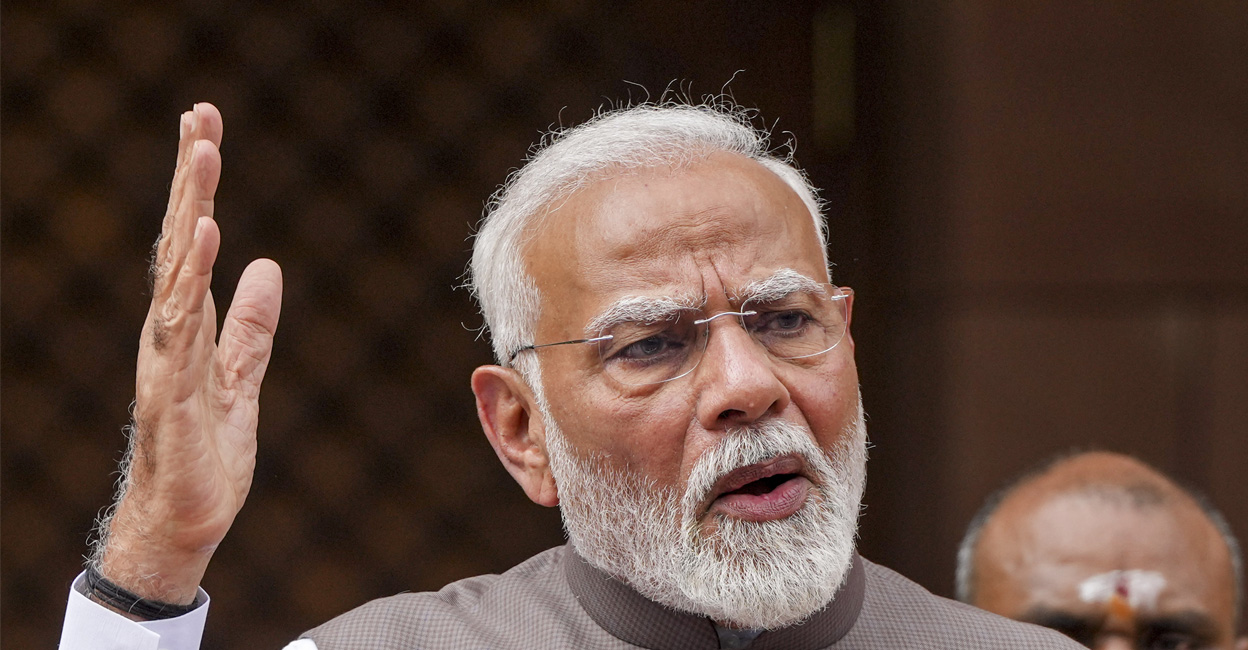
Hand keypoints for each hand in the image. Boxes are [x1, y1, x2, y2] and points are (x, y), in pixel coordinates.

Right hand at [93, 103, 282, 606]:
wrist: (185, 522)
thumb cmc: (206, 454)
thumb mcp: (243, 378)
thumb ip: (252, 326)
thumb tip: (267, 266)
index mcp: (187, 326)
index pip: (190, 243)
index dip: (197, 187)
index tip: (204, 130)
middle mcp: (169, 331)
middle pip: (176, 241)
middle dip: (189, 176)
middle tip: (200, 113)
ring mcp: (166, 357)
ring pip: (176, 269)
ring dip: (189, 207)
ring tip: (203, 152)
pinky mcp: (172, 389)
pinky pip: (182, 323)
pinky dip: (191, 274)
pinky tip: (203, 231)